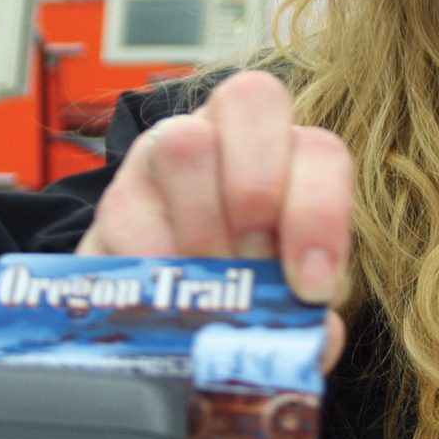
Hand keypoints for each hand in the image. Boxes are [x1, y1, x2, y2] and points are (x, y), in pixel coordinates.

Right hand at [76, 70, 354, 369]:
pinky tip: (165, 302)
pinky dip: (152, 263)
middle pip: (253, 100)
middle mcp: (231, 135)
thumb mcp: (286, 310)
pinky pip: (126, 208)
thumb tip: (318, 338)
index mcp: (292, 158)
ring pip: (185, 141)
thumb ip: (309, 322)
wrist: (167, 321)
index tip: (312, 289)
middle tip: (252, 265)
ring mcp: (165, 154)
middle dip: (257, 188)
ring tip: (208, 286)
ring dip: (203, 225)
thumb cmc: (244, 298)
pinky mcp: (117, 197)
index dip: (320, 214)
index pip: (320, 150)